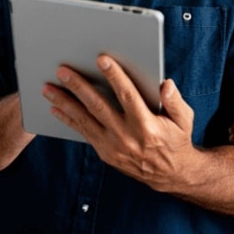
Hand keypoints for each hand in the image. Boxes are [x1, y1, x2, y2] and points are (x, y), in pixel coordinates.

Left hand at [44, 54, 196, 192]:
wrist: (170, 174)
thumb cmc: (177, 139)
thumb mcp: (184, 120)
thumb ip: (175, 101)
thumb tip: (165, 84)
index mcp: (147, 125)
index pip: (128, 96)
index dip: (115, 77)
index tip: (101, 59)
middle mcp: (127, 137)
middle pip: (99, 107)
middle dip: (79, 87)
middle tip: (62, 70)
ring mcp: (113, 147)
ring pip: (85, 120)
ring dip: (65, 103)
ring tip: (48, 88)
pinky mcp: (105, 153)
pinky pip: (84, 133)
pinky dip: (68, 120)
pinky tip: (55, 108)